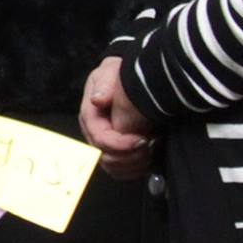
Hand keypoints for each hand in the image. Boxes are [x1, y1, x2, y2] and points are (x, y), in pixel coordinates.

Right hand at [79, 55, 153, 179]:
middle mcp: (93, 133)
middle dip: (131, 156)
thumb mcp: (111, 70)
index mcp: (90, 116)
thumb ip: (105, 83)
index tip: (143, 139)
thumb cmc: (118, 74)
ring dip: (135, 163)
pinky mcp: (116, 152)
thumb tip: (97, 100)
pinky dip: (137, 169)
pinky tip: (150, 156)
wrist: (129, 78)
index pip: (100, 139)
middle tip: (152, 143)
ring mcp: (104, 145)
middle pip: (106, 158)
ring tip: (153, 148)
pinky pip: (122, 172)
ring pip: (113, 168)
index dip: (121, 144)